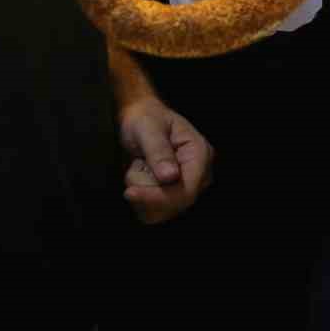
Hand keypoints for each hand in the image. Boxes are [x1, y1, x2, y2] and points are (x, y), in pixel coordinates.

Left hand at [118, 95, 212, 223]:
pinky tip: (141, 178)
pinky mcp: (176, 194)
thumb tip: (170, 177)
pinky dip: (141, 198)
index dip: (158, 197)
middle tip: (135, 166)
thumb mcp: (148, 128)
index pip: (186, 191)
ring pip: (162, 211)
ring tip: (139, 167)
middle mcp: (200, 174)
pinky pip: (156, 212)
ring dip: (142, 192)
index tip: (129, 192)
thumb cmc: (146, 118)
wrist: (141, 119)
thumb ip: (158, 151)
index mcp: (200, 154)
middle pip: (174, 204)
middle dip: (146, 191)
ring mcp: (188, 186)